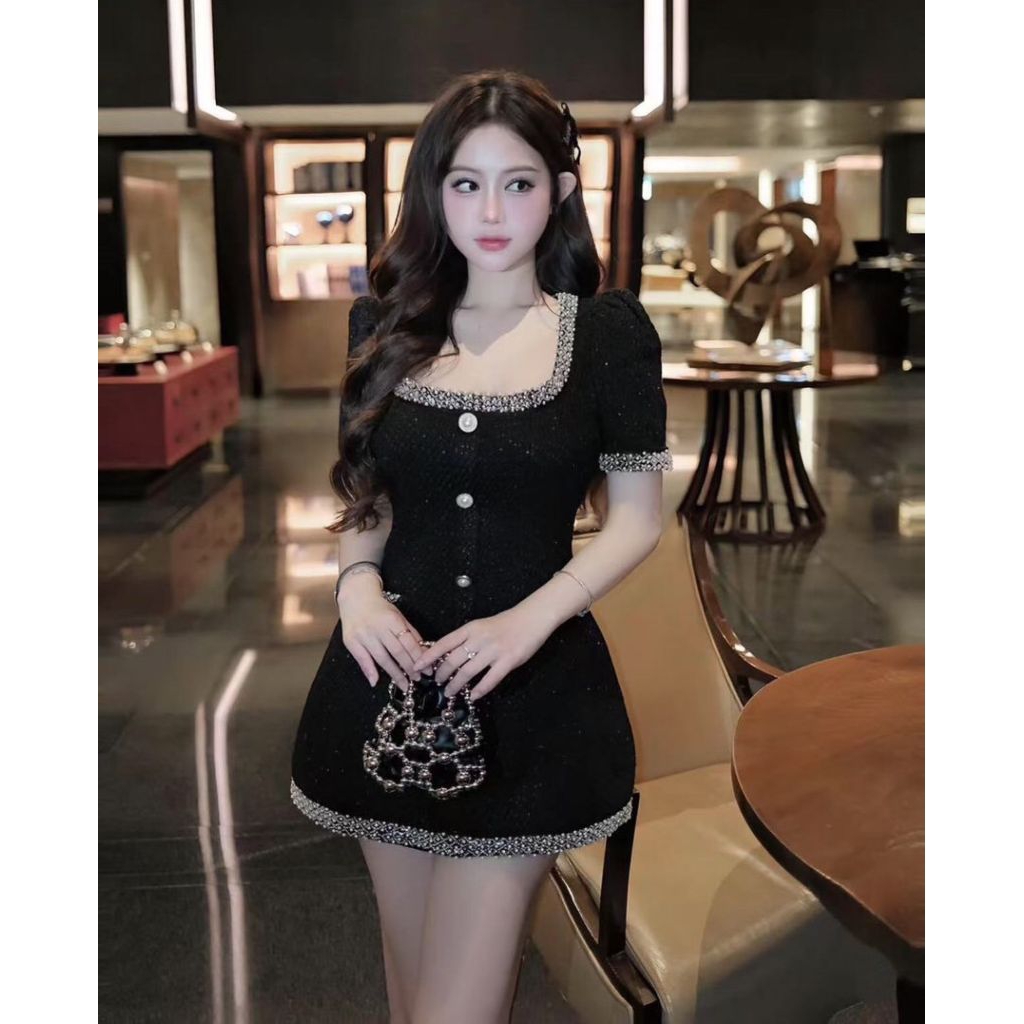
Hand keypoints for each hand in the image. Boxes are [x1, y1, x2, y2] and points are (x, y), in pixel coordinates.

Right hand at [338, 577, 425, 689]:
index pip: (408, 642)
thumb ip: (410, 632)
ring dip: (394, 674)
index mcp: (392, 620)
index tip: (427, 669)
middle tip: (418, 679)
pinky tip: (376, 681)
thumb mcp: (398, 615)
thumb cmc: (381, 608)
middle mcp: (378, 628)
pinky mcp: (351, 642)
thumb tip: (423, 651)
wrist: (356, 597)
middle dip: (409, 668)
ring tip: (404, 684)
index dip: (418, 658)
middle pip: (396, 652)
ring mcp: (363, 636)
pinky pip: (362, 660)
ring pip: (382, 659)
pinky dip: (369, 671)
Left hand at [408, 605, 552, 701]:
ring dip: (456, 684)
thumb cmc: (506, 623)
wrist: (531, 618)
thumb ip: (467, 639)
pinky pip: (490, 680)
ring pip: (468, 672)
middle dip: (442, 673)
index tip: (417, 666)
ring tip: (450, 691)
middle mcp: (479, 639)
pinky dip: (480, 690)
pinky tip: (474, 696)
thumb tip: (448, 655)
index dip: (429, 656)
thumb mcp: (481, 626)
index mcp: (471, 628)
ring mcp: (494, 651)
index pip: (444, 643)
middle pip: (453, 660)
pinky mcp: (508, 661)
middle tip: (437, 682)